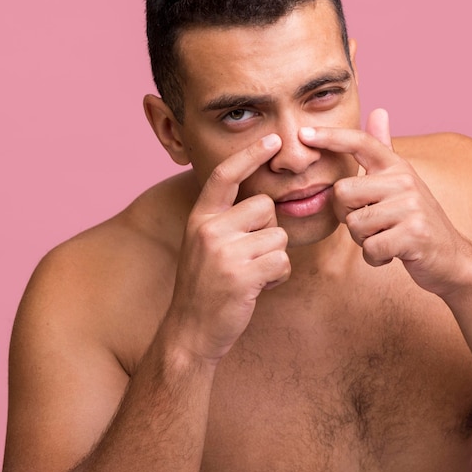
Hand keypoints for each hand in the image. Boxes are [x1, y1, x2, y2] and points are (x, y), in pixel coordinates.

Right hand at [171, 134, 290, 361]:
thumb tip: (264, 203)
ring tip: (251, 274)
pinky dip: (278, 276)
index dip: (250, 155)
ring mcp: (223, 252)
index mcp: (201, 217)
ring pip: (278, 236)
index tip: (273, 140)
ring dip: (274, 258)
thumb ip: (227, 221)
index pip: (226, 176)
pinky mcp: (241, 275)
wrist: (190, 331)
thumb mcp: (205, 245)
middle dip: (269, 231)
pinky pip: (281, 262)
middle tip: (250, 256)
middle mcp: (209, 228)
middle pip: (266, 207)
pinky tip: (258, 287)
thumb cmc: (206, 286)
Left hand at [299, 109, 471, 296]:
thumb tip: (379, 110)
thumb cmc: (415, 221)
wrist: (450, 258)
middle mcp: (404, 180)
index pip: (360, 142)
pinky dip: (375, 257)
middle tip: (372, 225)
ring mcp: (411, 206)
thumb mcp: (402, 183)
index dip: (331, 136)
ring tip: (385, 238)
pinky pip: (370, 248)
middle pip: (342, 193)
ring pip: (354, 224)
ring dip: (363, 240)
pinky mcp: (414, 234)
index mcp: (397, 167)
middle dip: (348, 216)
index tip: (303, 134)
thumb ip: (385, 151)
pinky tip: (391, 254)